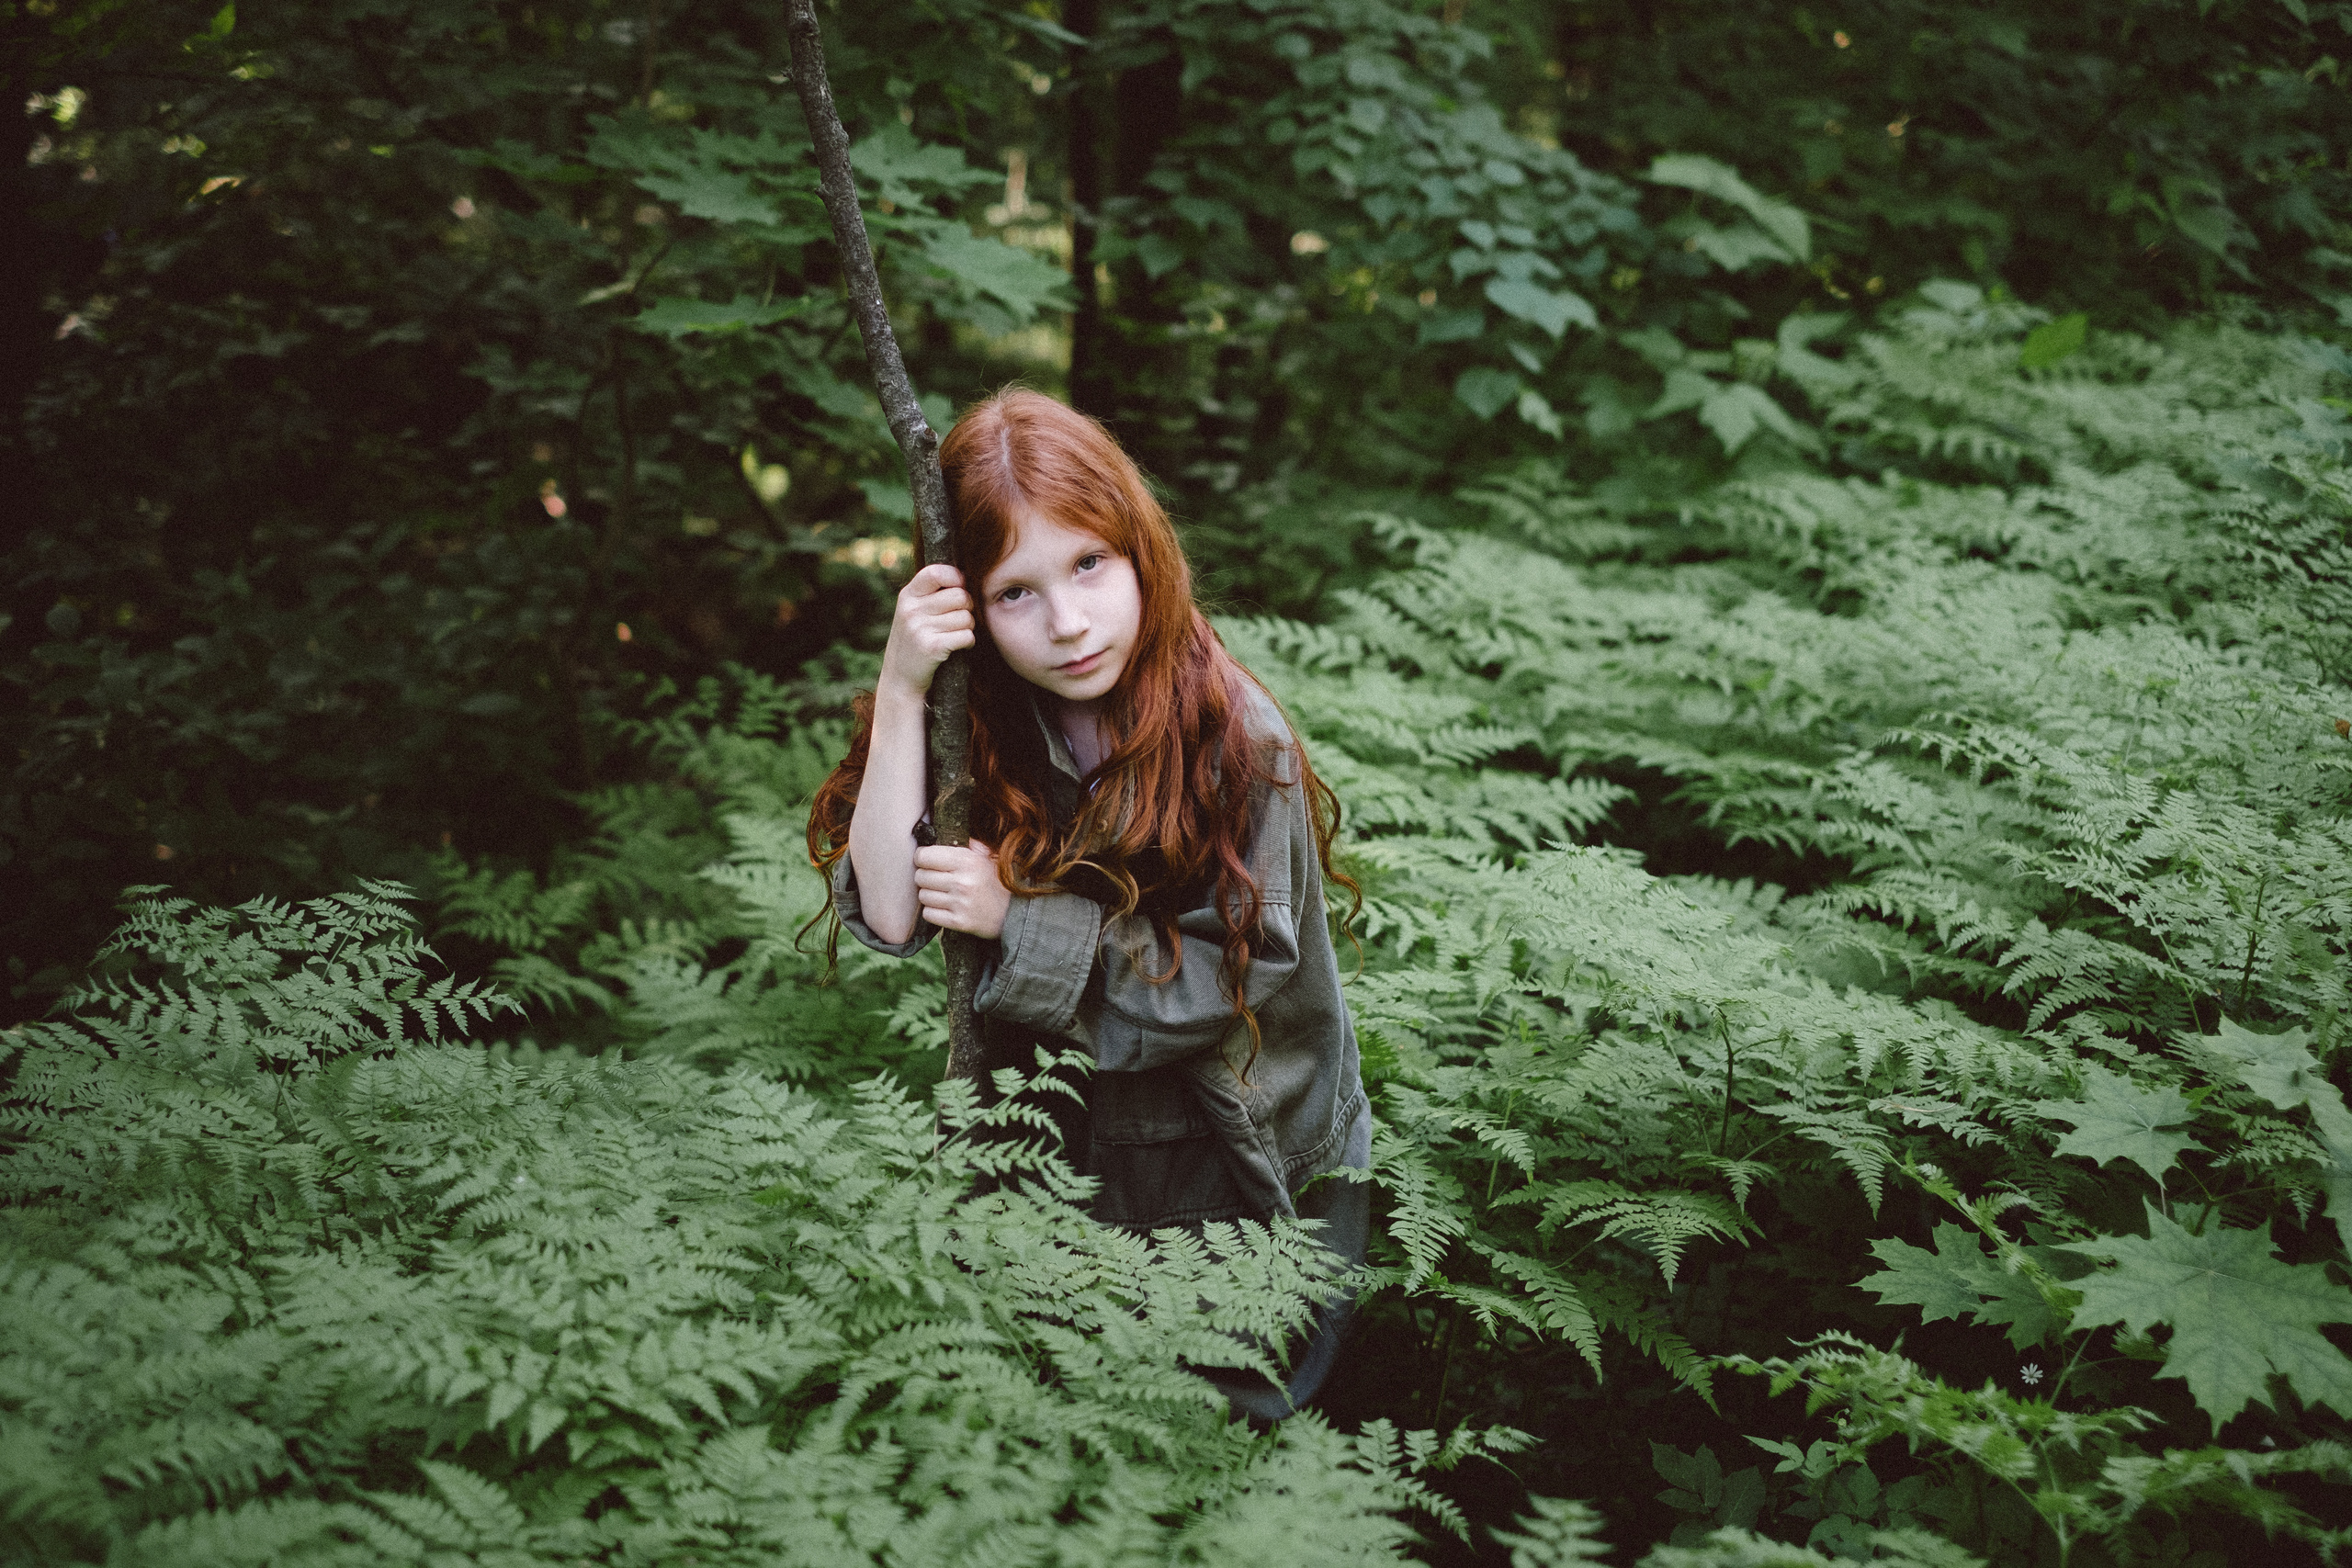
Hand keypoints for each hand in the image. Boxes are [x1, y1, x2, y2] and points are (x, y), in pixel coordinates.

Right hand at [879, 563, 973, 700]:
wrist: (900, 679)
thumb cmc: (914, 641)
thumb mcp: (912, 612)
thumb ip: (931, 593)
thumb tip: (965, 576)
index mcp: (907, 596)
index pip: (936, 572)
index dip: (956, 578)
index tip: (960, 588)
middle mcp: (911, 610)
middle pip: (960, 596)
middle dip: (967, 608)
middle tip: (959, 619)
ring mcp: (919, 628)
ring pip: (966, 617)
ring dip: (968, 628)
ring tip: (954, 635)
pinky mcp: (931, 647)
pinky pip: (967, 636)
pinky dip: (968, 642)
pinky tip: (958, 647)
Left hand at [914, 839, 1009, 938]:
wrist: (1014, 912)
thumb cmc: (996, 880)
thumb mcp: (986, 855)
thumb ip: (966, 842)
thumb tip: (939, 831)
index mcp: (968, 861)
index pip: (924, 856)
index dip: (923, 857)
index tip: (928, 861)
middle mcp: (963, 882)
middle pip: (920, 876)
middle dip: (925, 876)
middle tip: (938, 878)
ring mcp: (960, 903)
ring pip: (922, 896)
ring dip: (929, 894)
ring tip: (944, 893)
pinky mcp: (958, 922)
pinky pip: (928, 914)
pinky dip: (933, 911)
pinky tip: (946, 907)